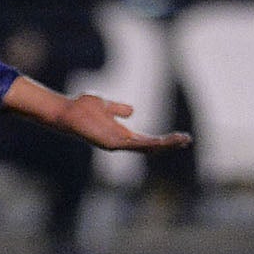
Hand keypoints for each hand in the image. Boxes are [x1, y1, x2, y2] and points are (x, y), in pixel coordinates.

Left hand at [7, 79, 189, 152]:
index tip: (181, 137)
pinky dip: (148, 144)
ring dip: (163, 145)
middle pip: (150, 147)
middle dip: (169, 144)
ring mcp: (116, 144)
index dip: (164, 140)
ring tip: (181, 140)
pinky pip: (133, 145)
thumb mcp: (107, 106)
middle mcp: (120, 142)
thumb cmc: (82, 108)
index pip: (147, 140)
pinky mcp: (110, 143)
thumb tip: (132, 111)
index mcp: (121, 134)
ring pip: (145, 148)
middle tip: (187, 140)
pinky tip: (160, 142)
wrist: (67, 111)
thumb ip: (119, 110)